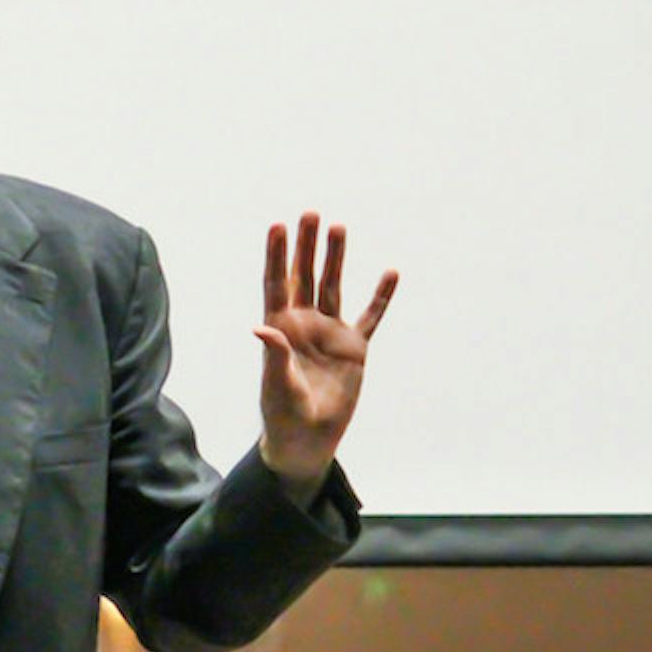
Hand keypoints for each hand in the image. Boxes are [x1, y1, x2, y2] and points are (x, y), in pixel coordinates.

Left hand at [254, 212, 398, 499]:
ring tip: (339, 227)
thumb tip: (261, 328)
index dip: (276, 255)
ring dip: (336, 258)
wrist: (307, 439)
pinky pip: (370, 316)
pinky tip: (390, 272)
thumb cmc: (283, 414)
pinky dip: (380, 296)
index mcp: (279, 329)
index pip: (277, 284)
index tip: (277, 226)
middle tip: (310, 213)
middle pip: (305, 276)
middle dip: (306, 246)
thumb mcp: (277, 386)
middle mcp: (303, 324)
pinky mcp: (354, 347)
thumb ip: (273, 356)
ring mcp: (329, 333)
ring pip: (333, 287)